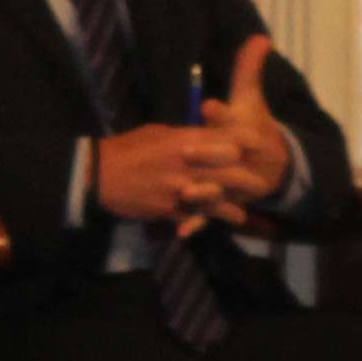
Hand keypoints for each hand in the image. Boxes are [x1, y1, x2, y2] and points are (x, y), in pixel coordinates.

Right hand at [92, 119, 249, 226]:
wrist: (99, 174)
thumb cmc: (128, 148)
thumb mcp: (158, 133)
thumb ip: (184, 136)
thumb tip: (202, 135)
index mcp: (184, 140)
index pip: (223, 138)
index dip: (245, 142)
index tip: (260, 144)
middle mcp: (187, 163)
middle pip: (228, 170)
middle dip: (247, 178)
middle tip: (262, 184)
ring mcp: (179, 188)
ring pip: (216, 198)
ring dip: (231, 207)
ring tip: (243, 213)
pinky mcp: (169, 209)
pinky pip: (194, 217)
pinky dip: (206, 222)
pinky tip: (216, 227)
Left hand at [194, 35, 296, 227]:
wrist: (275, 167)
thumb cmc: (254, 128)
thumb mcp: (251, 98)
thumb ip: (250, 69)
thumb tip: (260, 37)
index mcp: (242, 130)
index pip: (231, 118)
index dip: (221, 113)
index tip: (209, 105)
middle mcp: (239, 158)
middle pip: (224, 156)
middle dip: (209, 154)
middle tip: (189, 151)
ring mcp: (235, 183)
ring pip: (219, 188)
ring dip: (205, 192)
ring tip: (187, 193)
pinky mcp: (228, 202)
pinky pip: (211, 214)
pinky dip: (197, 224)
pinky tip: (181, 231)